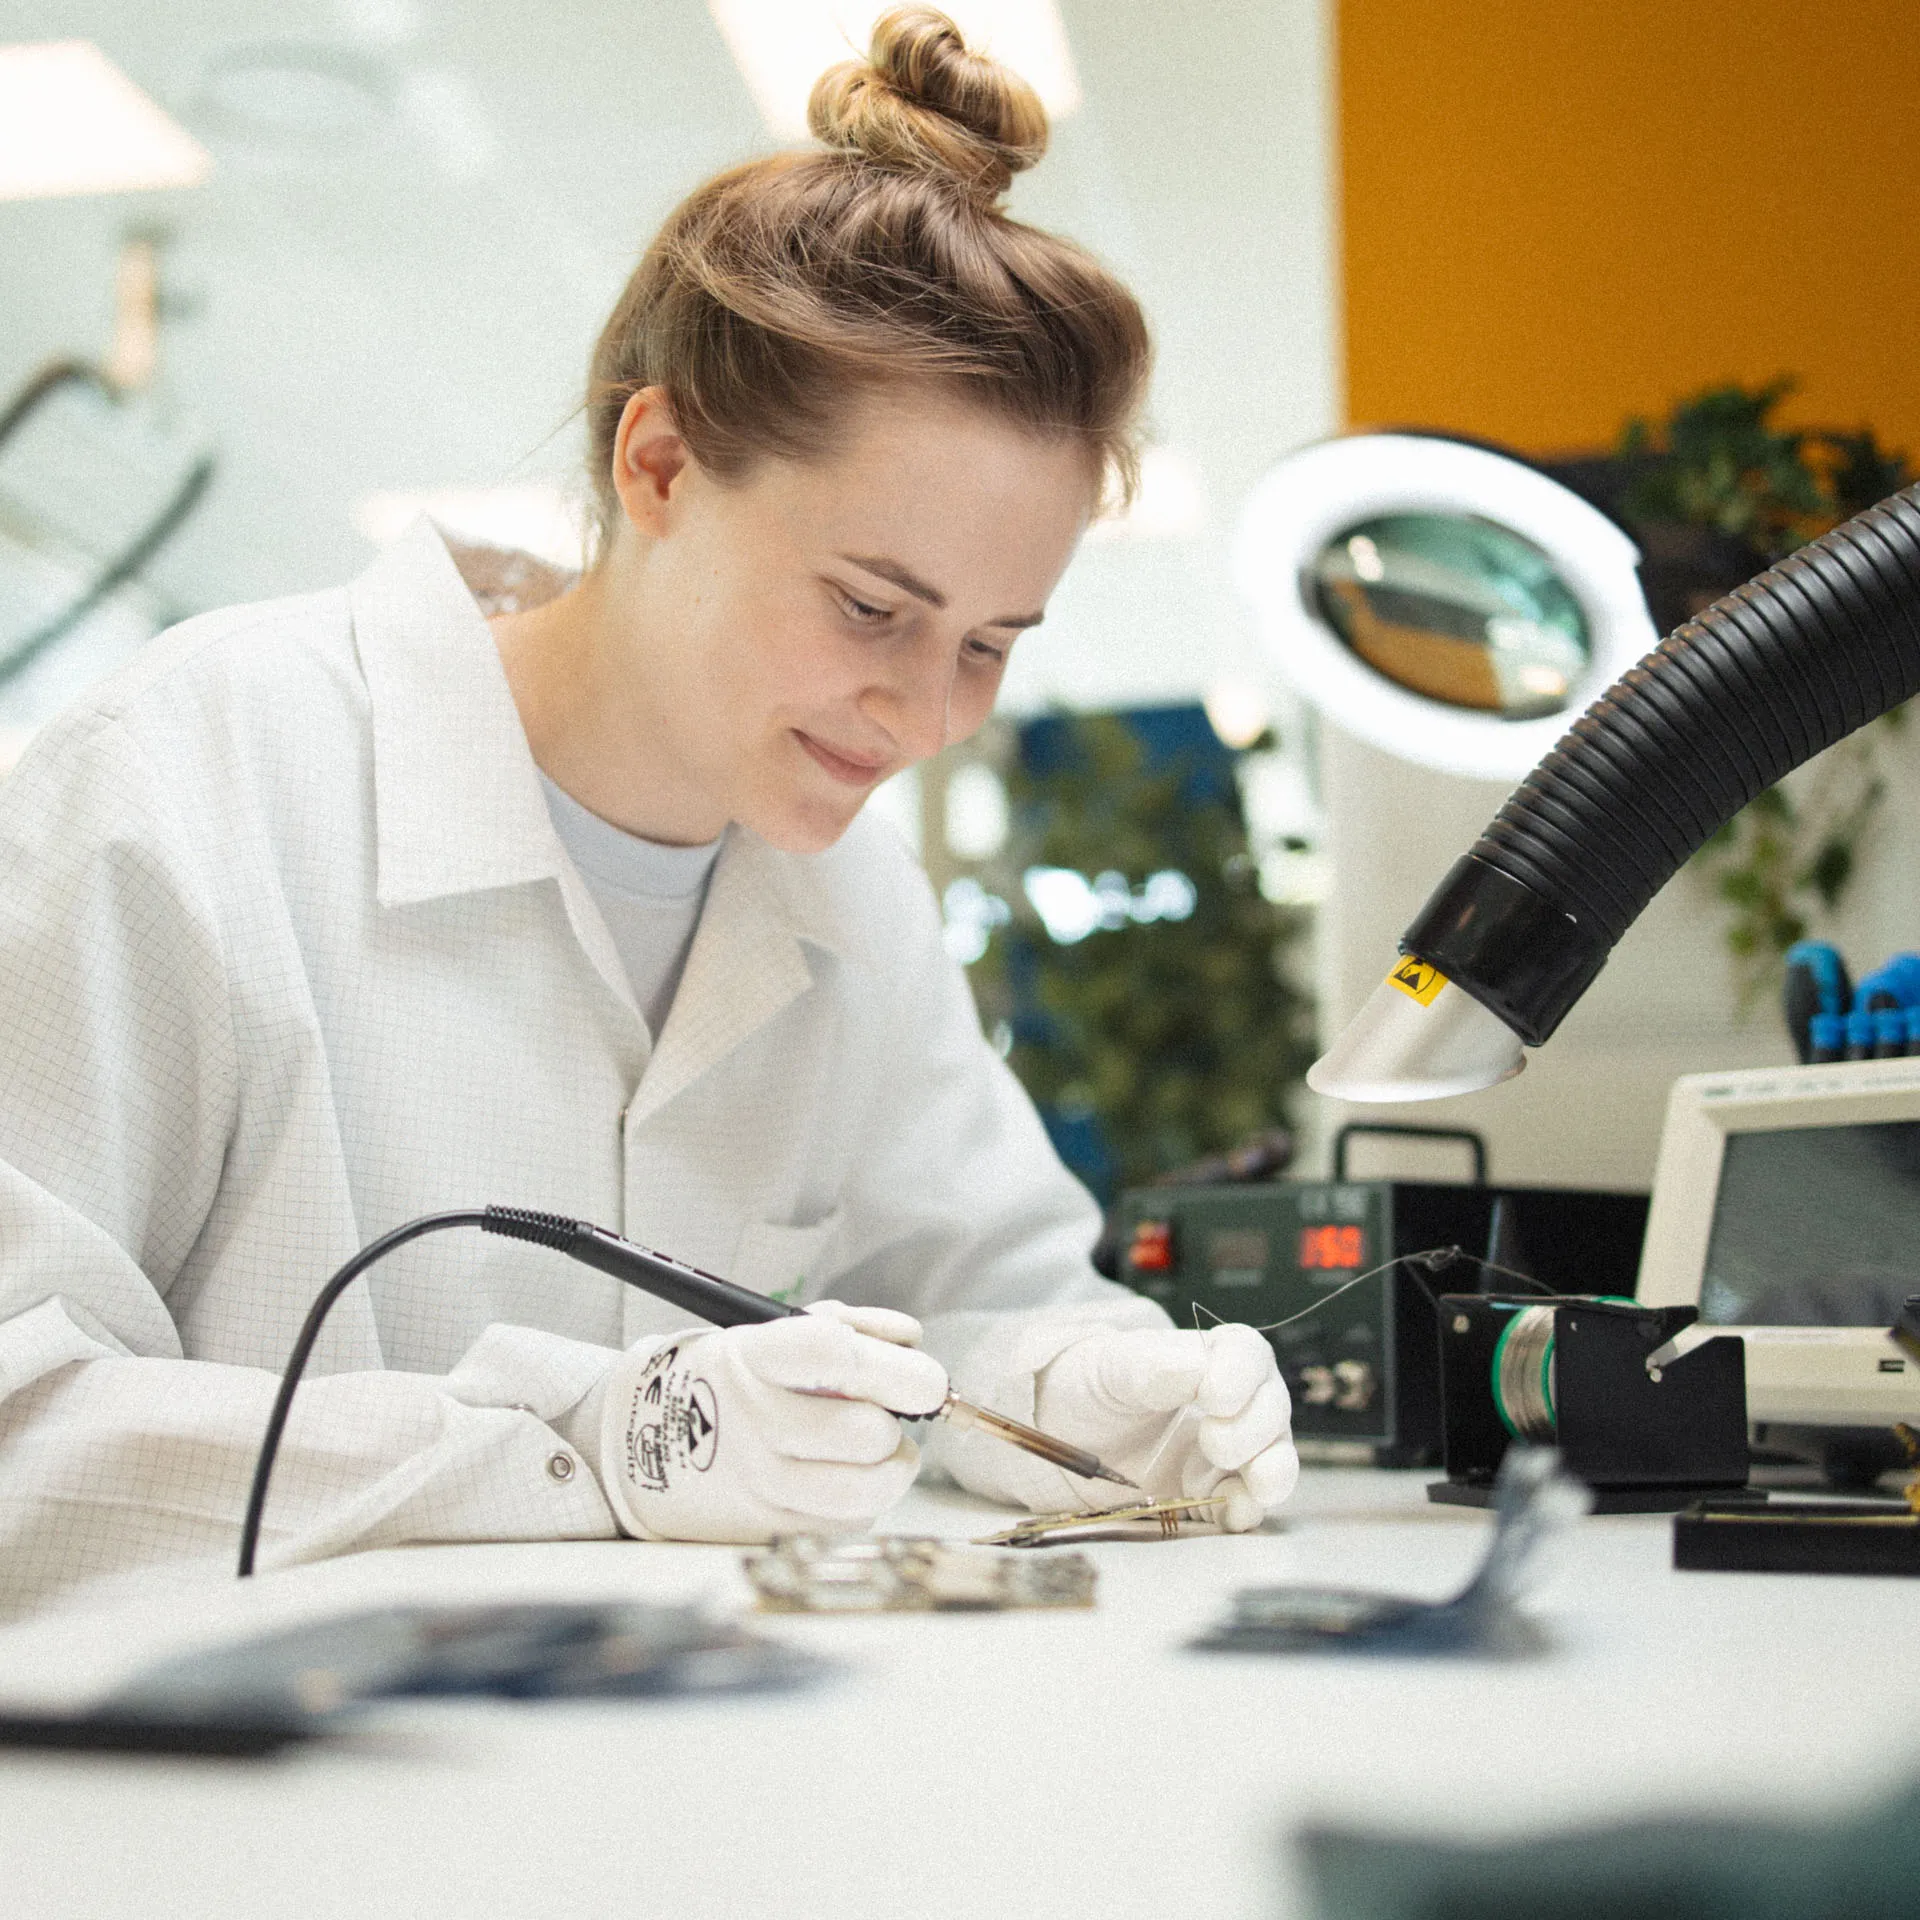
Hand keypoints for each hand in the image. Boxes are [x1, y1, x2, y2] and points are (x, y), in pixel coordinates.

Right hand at [597, 1301, 947, 1543]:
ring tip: (879, 1449)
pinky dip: (865, 1498)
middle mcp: (754, 1422)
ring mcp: (759, 1482)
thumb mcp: (771, 1332)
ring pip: (868, 1488)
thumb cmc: (732, 1378)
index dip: (893, 1364)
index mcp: (753, 1357)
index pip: (832, 1352)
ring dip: (893, 1466)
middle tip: (884, 1413)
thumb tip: (911, 1340)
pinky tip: (844, 1476)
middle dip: (897, 1420)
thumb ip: (849, 1325)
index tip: (924, 1377)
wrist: (639, 1441)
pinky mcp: (768, 1528)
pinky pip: (850, 1521)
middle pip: (865, 1431)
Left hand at [1032, 1323, 1296, 1530]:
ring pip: (1274, 1457)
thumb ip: (1151, 1365)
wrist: (1060, 1441)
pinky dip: (1248, 1509)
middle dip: (1255, 1427)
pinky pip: (1247, 1504)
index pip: (1248, 1355)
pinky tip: (1234, 1511)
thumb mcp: (1109, 1367)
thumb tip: (1201, 1373)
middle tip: (1214, 1442)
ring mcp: (1227, 1454)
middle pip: (1272, 1408)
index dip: (1243, 1374)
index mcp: (1209, 1359)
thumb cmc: (1090, 1387)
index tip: (1215, 1396)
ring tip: (1256, 1483)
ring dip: (1273, 1470)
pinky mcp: (1213, 1497)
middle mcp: (1230, 1405)